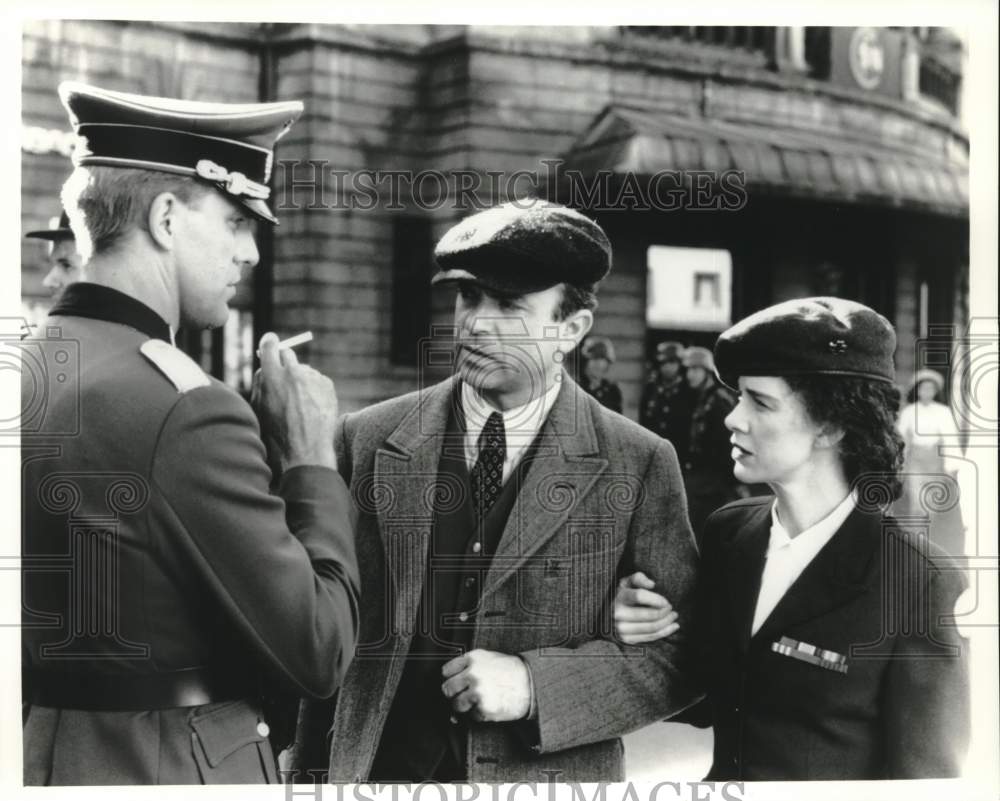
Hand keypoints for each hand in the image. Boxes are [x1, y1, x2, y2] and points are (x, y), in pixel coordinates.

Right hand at [251, 332, 337, 471]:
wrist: (306, 447)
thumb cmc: (277, 431)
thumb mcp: (259, 407)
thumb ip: (261, 383)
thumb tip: (265, 366)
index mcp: (271, 375)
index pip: (270, 345)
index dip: (269, 342)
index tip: (271, 341)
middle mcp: (292, 371)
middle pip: (287, 353)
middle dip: (284, 361)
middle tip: (283, 373)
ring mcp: (312, 377)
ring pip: (303, 370)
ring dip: (300, 379)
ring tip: (299, 403)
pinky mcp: (327, 384)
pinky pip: (317, 380)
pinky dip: (313, 389)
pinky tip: (311, 406)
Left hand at [441, 649, 530, 721]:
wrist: (531, 684)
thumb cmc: (512, 671)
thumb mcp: (489, 659)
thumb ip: (469, 667)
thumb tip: (454, 681)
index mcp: (473, 659)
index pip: (446, 671)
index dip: (450, 679)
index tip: (455, 683)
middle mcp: (472, 674)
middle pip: (447, 689)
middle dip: (454, 694)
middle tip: (463, 695)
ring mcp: (477, 691)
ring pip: (456, 705)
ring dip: (464, 707)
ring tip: (478, 702)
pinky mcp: (483, 708)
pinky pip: (471, 716)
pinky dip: (478, 715)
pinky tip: (489, 706)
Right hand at [614, 572, 678, 644]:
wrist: (608, 613)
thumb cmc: (622, 594)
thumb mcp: (627, 582)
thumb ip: (639, 578)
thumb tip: (652, 584)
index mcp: (619, 596)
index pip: (640, 596)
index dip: (657, 599)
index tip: (666, 601)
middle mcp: (618, 613)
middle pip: (649, 615)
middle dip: (665, 612)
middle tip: (672, 610)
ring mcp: (621, 628)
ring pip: (651, 628)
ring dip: (667, 622)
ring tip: (674, 617)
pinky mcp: (626, 639)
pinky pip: (649, 637)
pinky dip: (665, 632)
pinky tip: (673, 626)